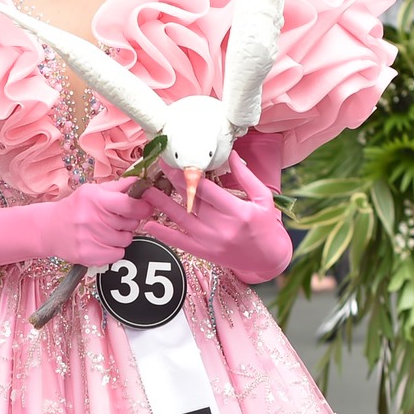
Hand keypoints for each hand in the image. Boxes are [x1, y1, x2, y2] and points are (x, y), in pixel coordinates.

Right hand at [38, 178, 154, 266]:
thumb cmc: (75, 208)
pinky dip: (114, 250)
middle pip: (130, 224)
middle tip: (116, 219)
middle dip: (129, 222)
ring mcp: (89, 238)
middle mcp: (91, 219)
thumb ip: (119, 187)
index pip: (129, 204)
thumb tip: (141, 182)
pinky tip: (102, 243)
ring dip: (121, 236)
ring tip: (106, 231)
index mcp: (95, 199)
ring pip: (125, 240)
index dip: (142, 207)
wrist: (50, 228)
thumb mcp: (93, 191)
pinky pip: (117, 254)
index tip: (144, 207)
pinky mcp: (88, 255)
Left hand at [144, 151, 290, 283]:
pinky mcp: (204, 253)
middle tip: (156, 168)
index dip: (188, 175)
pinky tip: (149, 224)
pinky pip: (179, 242)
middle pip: (191, 201)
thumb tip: (230, 154)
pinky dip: (163, 233)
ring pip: (181, 219)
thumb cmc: (266, 226)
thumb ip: (246, 176)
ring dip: (161, 204)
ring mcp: (211, 242)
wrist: (268, 259)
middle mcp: (222, 227)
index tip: (175, 162)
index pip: (207, 190)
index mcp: (237, 211)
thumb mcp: (263, 198)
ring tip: (145, 191)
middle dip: (172, 183)